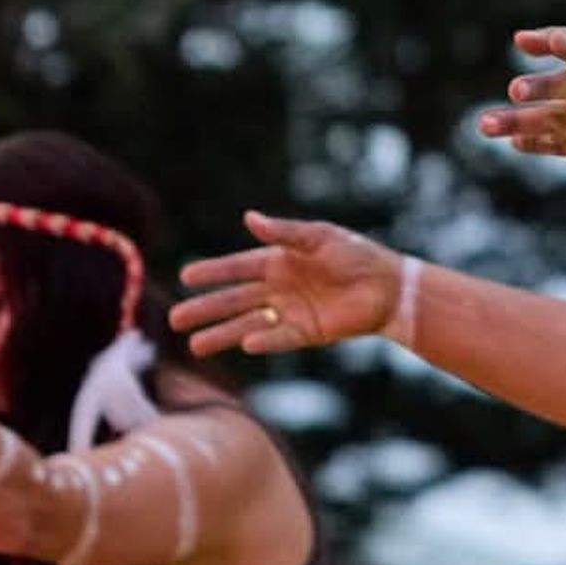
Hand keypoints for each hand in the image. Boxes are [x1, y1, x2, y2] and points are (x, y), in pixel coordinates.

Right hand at [173, 214, 399, 356]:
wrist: (390, 286)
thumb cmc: (356, 255)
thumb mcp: (321, 237)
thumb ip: (285, 233)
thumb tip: (249, 218)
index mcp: (278, 261)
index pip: (237, 268)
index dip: (213, 272)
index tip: (185, 276)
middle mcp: (278, 289)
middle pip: (234, 300)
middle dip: (206, 308)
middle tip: (175, 319)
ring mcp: (289, 312)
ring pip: (248, 324)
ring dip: (223, 333)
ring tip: (195, 345)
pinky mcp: (306, 333)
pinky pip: (279, 339)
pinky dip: (264, 341)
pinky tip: (245, 344)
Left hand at [474, 26, 565, 167]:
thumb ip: (560, 42)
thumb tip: (517, 39)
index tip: (556, 40)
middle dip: (547, 87)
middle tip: (514, 88)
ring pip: (561, 122)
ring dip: (522, 123)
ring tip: (485, 124)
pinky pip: (561, 145)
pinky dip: (536, 143)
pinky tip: (513, 140)